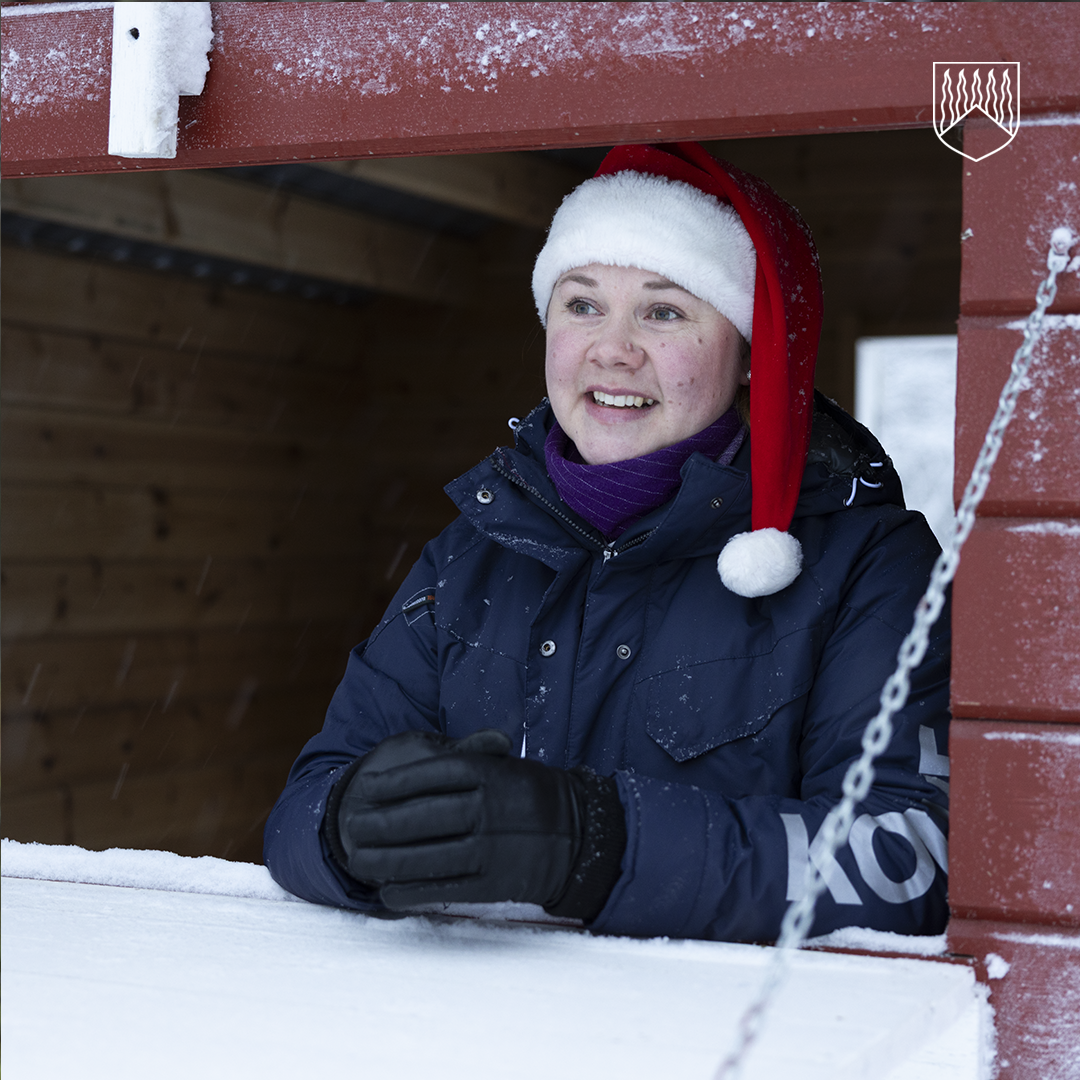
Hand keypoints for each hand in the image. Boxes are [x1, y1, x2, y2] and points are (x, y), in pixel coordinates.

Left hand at [328, 729, 624, 918]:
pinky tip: (388, 891)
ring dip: (385, 859)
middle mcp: (486, 810)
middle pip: (419, 816)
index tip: (365, 787)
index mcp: (489, 775)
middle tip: (351, 825)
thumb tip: (420, 757)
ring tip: (358, 858)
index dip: (392, 782)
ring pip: (425, 856)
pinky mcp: (493, 885)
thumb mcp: (508, 767)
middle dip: (379, 822)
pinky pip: (443, 888)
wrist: (582, 837)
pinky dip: (411, 891)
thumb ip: (470, 759)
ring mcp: (489, 849)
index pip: (429, 775)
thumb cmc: (537, 796)